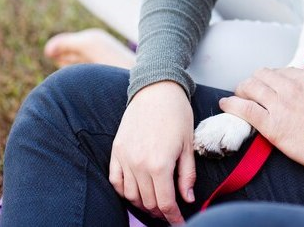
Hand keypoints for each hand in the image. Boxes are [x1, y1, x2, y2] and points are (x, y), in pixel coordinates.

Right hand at [109, 81, 195, 223]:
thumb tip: (187, 199)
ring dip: (143, 204)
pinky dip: (124, 192)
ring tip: (155, 204)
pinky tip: (136, 193)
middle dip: (161, 212)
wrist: (156, 89)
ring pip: (131, 195)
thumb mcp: (188, 145)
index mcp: (160, 164)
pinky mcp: (116, 151)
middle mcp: (139, 164)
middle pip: (148, 202)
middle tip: (170, 212)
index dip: (173, 217)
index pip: (165, 202)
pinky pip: (116, 181)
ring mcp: (125, 158)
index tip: (180, 222)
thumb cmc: (177, 114)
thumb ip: (187, 175)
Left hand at [219, 68, 303, 167]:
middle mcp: (290, 87)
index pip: (282, 71)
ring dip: (242, 89)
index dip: (274, 78)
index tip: (272, 85)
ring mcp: (279, 104)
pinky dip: (232, 105)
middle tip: (252, 88)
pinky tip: (225, 104)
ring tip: (237, 94)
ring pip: (251, 87)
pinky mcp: (270, 124)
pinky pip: (245, 109)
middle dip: (255, 80)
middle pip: (263, 75)